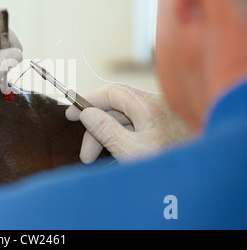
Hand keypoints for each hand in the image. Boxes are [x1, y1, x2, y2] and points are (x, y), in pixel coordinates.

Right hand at [65, 83, 190, 163]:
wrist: (200, 179)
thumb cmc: (168, 166)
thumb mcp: (130, 150)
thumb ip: (105, 129)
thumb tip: (86, 113)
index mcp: (147, 106)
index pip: (110, 92)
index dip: (88, 101)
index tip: (70, 114)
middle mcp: (155, 105)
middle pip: (116, 108)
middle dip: (96, 129)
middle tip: (86, 154)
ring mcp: (161, 116)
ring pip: (125, 119)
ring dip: (108, 136)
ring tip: (98, 159)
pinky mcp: (164, 127)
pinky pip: (136, 127)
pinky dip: (122, 138)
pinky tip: (116, 154)